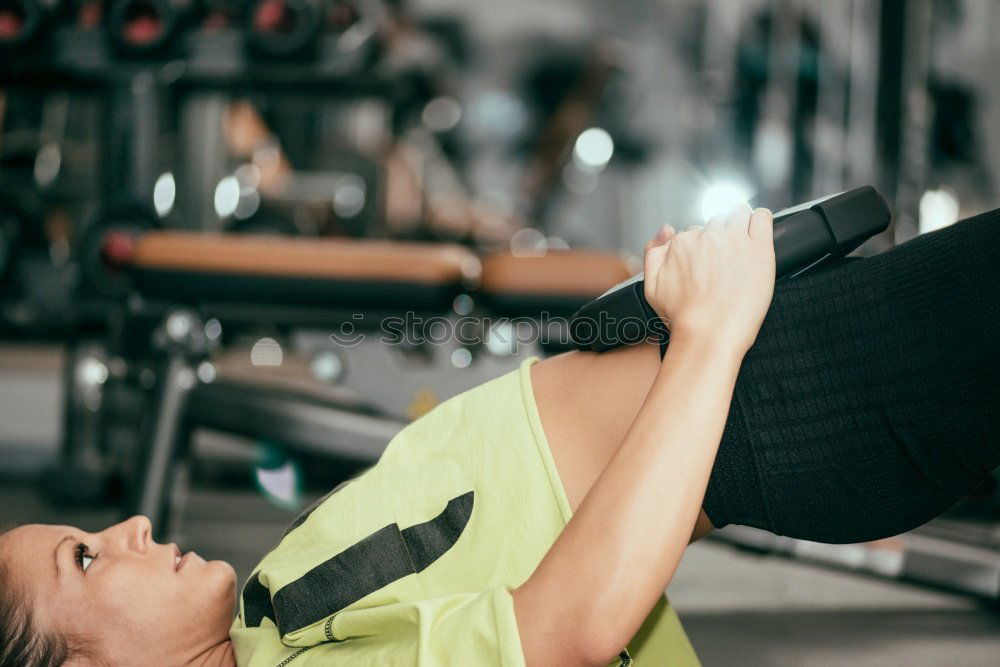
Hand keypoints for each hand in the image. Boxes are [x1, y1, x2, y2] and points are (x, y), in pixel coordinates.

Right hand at [643, 205, 774, 354]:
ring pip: (739, 214)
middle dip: (720, 236)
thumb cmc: (683, 318)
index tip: (706, 262)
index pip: (693, 231)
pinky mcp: (758, 248)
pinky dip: (760, 220)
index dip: (700, 246)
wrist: (708, 336)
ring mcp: (734, 240)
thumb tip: (666, 229)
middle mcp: (707, 237)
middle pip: (716, 222)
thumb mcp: (651, 286)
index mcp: (681, 243)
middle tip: (724, 259)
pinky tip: (757, 231)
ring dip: (740, 224)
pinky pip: (762, 218)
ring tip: (741, 245)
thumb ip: (653, 252)